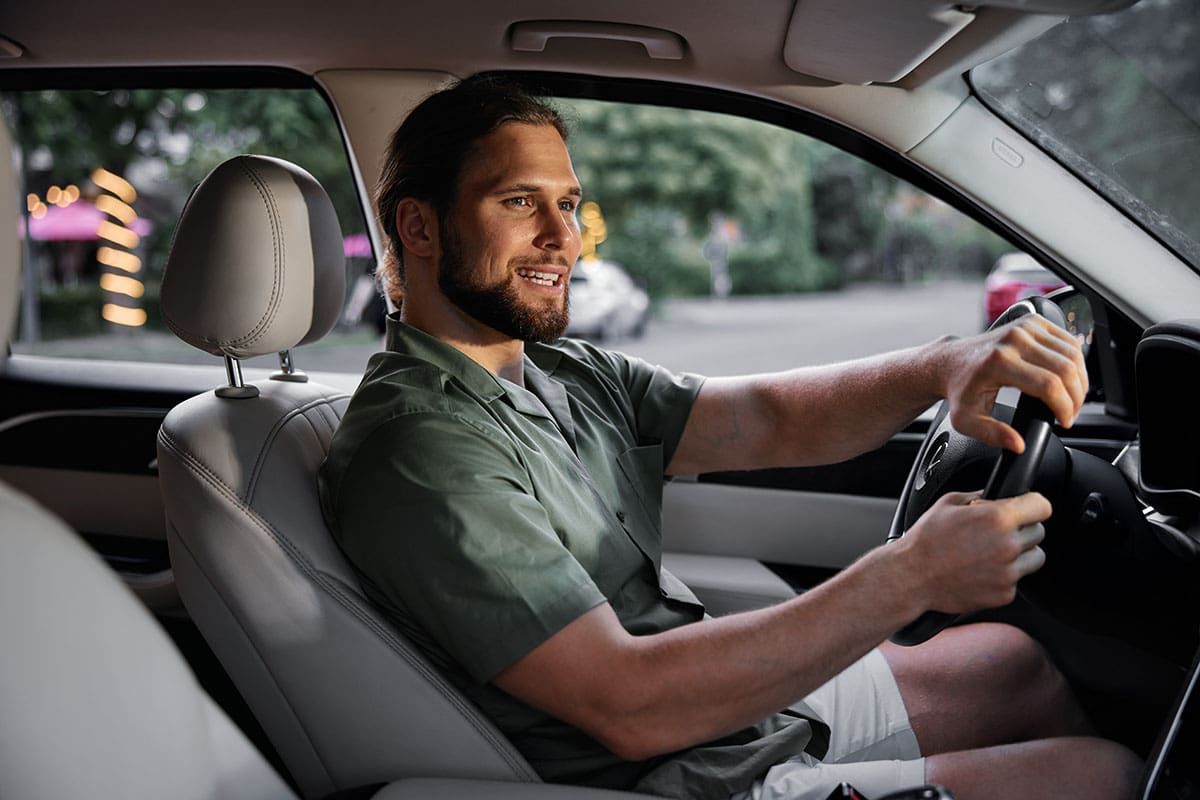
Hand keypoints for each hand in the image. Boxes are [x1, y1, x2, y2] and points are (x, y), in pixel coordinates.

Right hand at [896, 491, 1048, 613]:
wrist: (911, 577)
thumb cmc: (926, 540)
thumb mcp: (948, 504)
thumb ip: (979, 496)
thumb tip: (997, 495)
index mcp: (997, 518)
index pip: (1042, 506)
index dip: (1033, 504)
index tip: (1028, 507)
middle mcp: (1008, 546)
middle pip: (1039, 532)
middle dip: (1022, 529)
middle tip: (998, 532)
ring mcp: (1008, 573)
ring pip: (1034, 558)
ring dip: (1020, 553)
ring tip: (992, 552)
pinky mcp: (1004, 594)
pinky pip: (1017, 580)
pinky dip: (1004, 575)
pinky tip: (982, 570)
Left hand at [939, 316, 1087, 452]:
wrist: (951, 362)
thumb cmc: (959, 390)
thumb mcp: (966, 420)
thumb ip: (992, 434)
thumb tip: (1018, 444)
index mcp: (998, 362)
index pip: (1048, 385)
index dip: (1064, 407)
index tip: (1064, 422)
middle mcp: (1013, 340)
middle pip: (1066, 369)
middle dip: (1076, 396)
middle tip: (1070, 413)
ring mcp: (1024, 327)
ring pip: (1072, 354)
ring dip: (1080, 380)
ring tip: (1071, 399)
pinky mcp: (1032, 321)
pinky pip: (1068, 342)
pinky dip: (1076, 362)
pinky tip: (1069, 380)